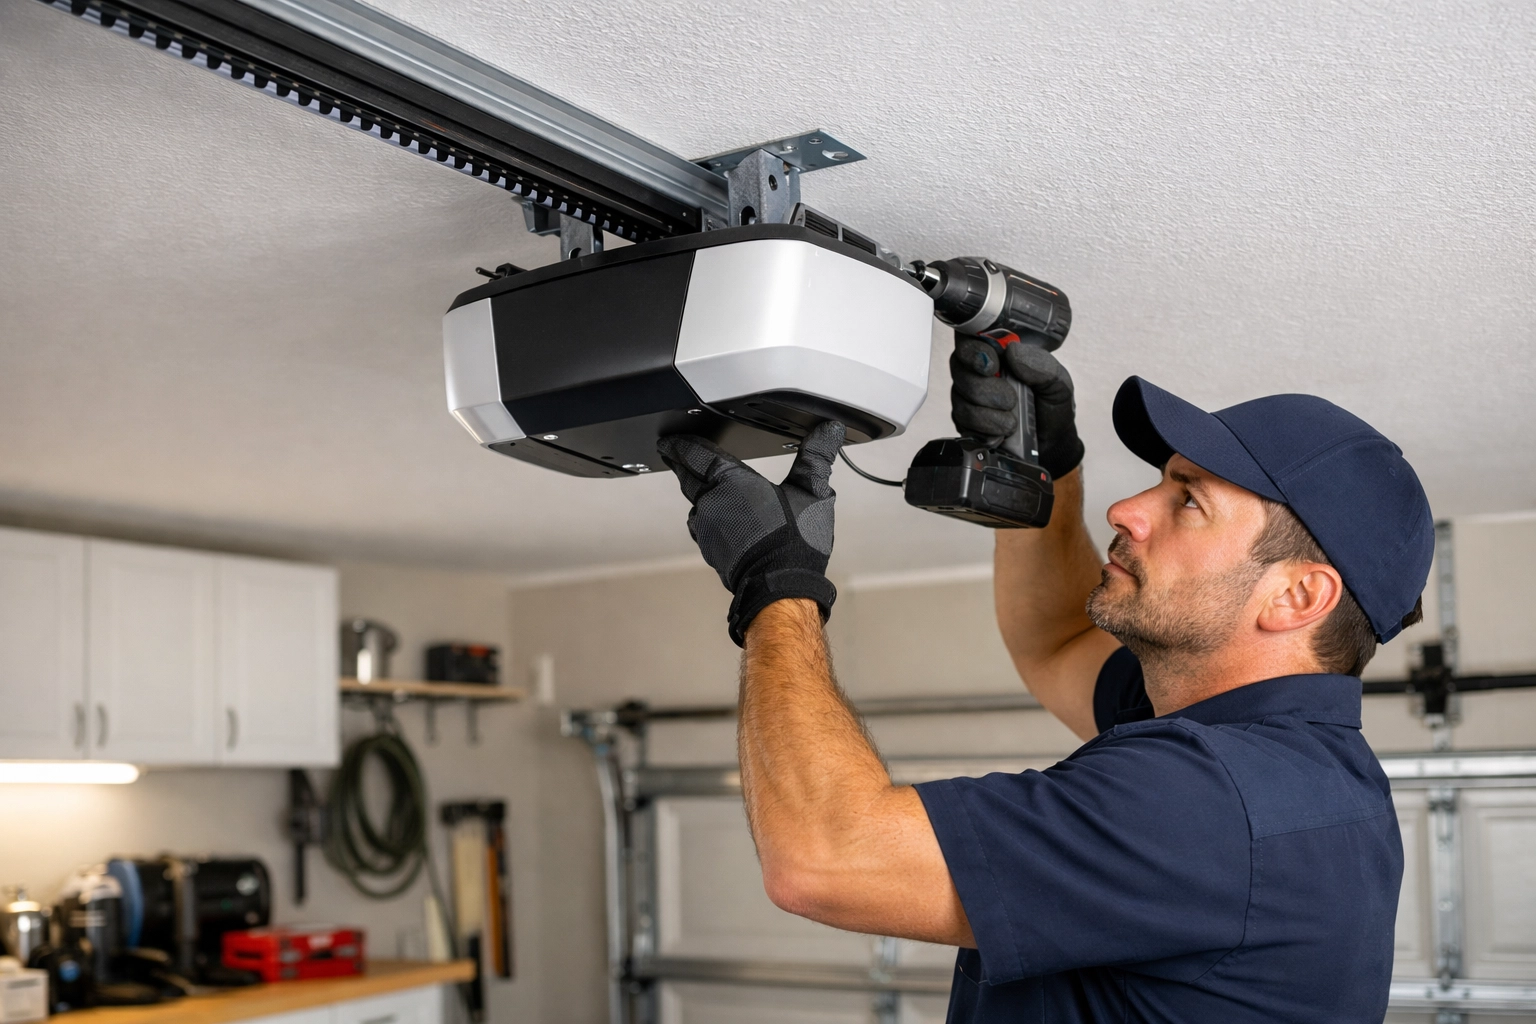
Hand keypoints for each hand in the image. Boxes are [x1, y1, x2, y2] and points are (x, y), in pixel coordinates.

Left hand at [657, 421, 844, 645]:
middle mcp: (711, 503)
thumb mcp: (811, 492)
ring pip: (695, 504)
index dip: (682, 445)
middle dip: (680, 464)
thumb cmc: (794, 541)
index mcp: (731, 482)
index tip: (669, 441)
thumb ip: (817, 457)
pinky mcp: (710, 550)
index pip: (696, 455)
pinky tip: (718, 518)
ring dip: (695, 493)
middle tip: (672, 454)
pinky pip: (702, 526)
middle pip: (688, 478)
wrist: (779, 587)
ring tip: (697, 484)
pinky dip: (706, 516)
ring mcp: (707, 529)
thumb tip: (829, 430)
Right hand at [949, 337, 1084, 477]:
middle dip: (984, 387)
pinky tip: (1001, 434)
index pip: (970, 337)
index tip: (992, 366)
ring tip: (1011, 422)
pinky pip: (962, 423)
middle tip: (1010, 400)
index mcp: (1000, 353)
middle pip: (959, 368)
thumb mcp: (1058, 382)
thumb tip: (1013, 352)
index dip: (973, 349)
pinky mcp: (966, 422)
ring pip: (960, 398)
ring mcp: (969, 397)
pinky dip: (983, 430)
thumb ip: (1041, 364)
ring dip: (986, 414)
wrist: (1051, 444)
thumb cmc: (1051, 408)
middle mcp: (978, 372)